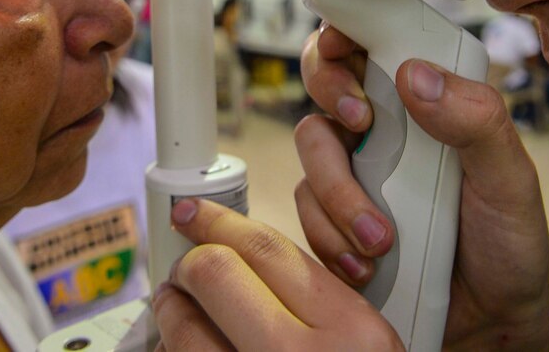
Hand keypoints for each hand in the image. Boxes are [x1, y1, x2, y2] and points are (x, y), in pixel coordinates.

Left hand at [151, 198, 402, 350]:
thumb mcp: (377, 346)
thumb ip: (333, 302)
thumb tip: (259, 260)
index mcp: (355, 330)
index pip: (269, 249)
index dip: (220, 222)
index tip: (194, 211)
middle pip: (218, 274)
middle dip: (191, 262)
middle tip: (184, 265)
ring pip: (185, 329)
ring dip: (171, 310)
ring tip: (174, 304)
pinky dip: (173, 347)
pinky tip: (177, 346)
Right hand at [296, 24, 548, 348]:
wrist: (488, 324)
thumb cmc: (507, 243)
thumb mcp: (510, 179)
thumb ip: (475, 120)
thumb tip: (415, 74)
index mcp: (429, 101)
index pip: (376, 42)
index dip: (347, 31)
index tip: (344, 47)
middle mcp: (385, 128)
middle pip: (325, 79)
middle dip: (329, 92)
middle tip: (361, 125)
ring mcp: (354, 171)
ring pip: (311, 148)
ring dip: (337, 192)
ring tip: (381, 238)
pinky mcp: (333, 216)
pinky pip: (305, 209)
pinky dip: (330, 235)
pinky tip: (366, 263)